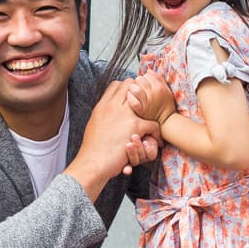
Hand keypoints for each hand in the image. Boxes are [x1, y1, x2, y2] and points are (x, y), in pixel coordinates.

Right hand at [65, 80, 160, 199]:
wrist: (92, 163)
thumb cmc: (92, 148)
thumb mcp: (94, 124)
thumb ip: (103, 114)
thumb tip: (108, 111)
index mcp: (102, 105)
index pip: (116, 84)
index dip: (126, 88)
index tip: (131, 98)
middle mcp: (112, 106)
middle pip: (130, 85)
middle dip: (140, 93)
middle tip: (145, 106)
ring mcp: (124, 114)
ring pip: (144, 99)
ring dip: (150, 109)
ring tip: (151, 119)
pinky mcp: (134, 126)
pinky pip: (152, 124)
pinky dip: (155, 132)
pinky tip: (154, 139)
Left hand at [127, 71, 174, 124]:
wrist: (166, 122)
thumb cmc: (165, 105)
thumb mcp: (167, 90)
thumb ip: (159, 78)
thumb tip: (148, 71)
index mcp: (159, 87)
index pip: (147, 75)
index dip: (145, 78)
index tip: (145, 83)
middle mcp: (153, 93)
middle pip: (139, 80)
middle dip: (138, 82)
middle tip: (139, 87)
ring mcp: (146, 102)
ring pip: (134, 88)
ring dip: (132, 89)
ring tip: (133, 92)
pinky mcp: (140, 111)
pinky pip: (132, 101)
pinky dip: (130, 98)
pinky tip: (130, 98)